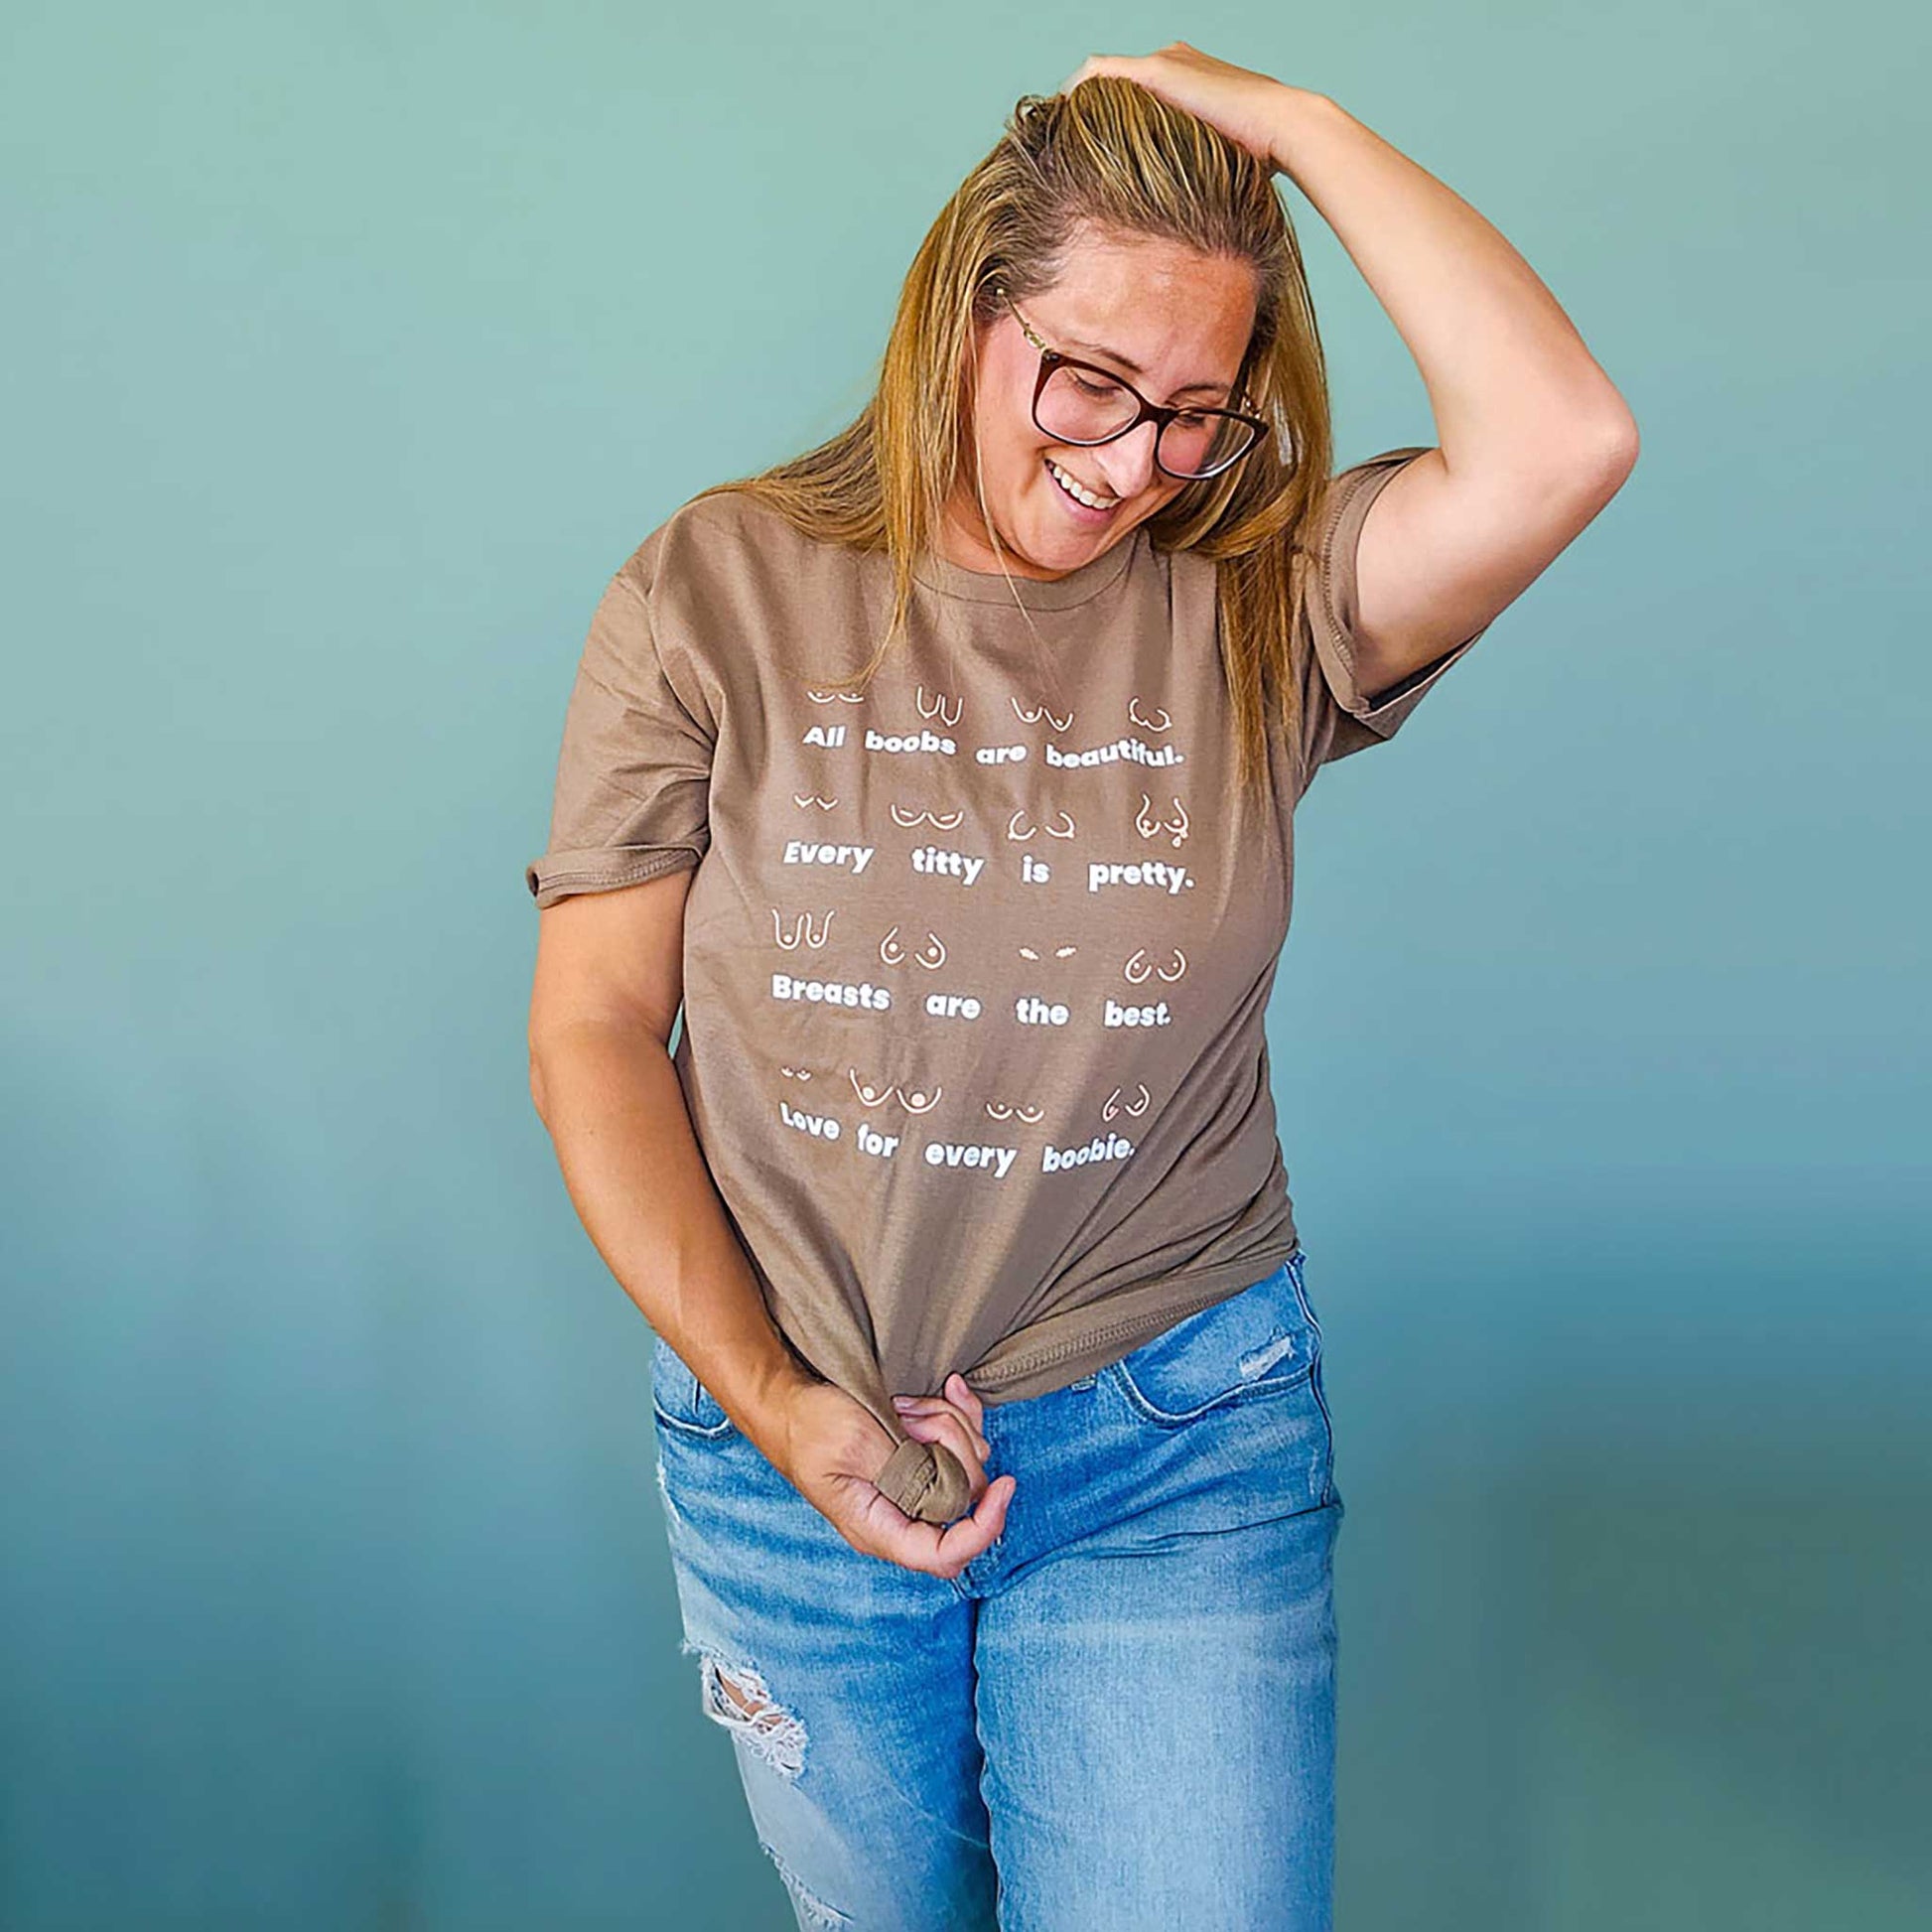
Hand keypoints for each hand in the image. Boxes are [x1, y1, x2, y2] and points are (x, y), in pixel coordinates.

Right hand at [767, 1373, 1014, 1579]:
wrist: (790, 1401)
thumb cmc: (810, 1426)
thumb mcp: (856, 1443)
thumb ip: (906, 1469)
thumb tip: (958, 1487)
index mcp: (881, 1529)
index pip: (947, 1554)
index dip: (985, 1528)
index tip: (1005, 1486)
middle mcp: (903, 1514)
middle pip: (965, 1497)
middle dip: (957, 1448)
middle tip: (918, 1418)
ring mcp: (915, 1484)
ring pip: (968, 1463)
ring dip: (950, 1424)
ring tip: (908, 1407)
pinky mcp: (920, 1458)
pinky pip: (963, 1439)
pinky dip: (959, 1411)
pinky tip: (947, 1389)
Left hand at [1058, 40, 1295, 169]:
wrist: (1285, 128)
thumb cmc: (1265, 160)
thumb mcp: (1218, 168)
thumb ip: (1192, 180)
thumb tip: (1181, 234)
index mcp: (1189, 83)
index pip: (1134, 96)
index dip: (1106, 123)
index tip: (1083, 156)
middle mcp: (1174, 62)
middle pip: (1113, 84)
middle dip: (1085, 115)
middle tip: (1057, 148)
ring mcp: (1166, 61)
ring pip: (1101, 76)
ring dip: (1074, 104)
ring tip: (1051, 137)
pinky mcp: (1158, 68)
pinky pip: (1097, 72)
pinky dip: (1075, 92)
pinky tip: (1058, 120)